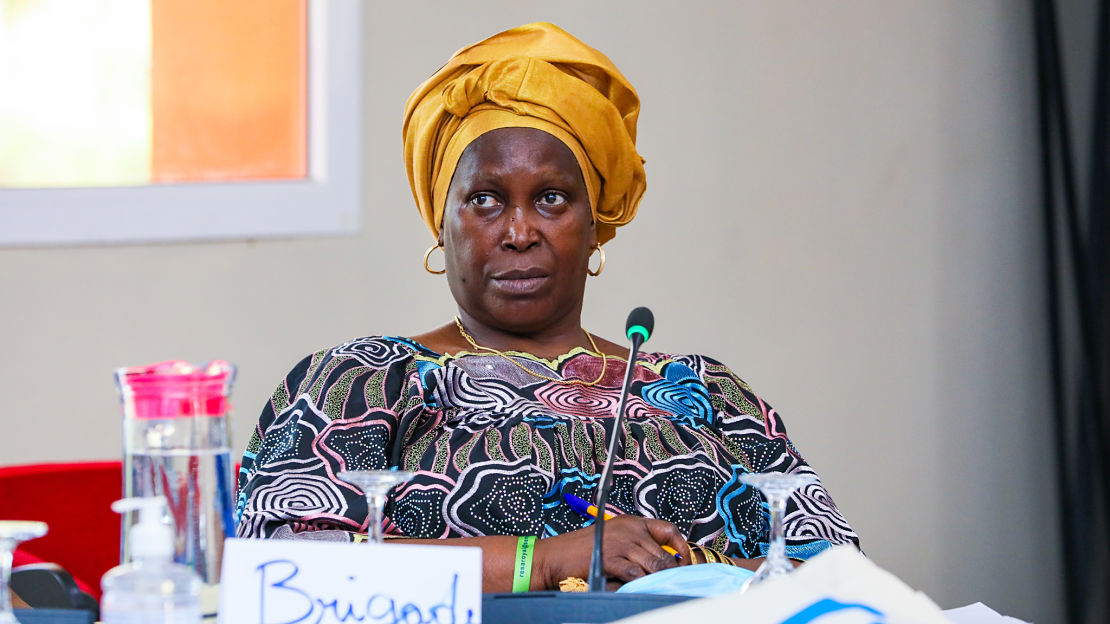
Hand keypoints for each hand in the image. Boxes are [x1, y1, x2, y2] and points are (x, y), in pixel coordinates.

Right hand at [534, 515, 688, 589]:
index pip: (668, 529)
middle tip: (673, 583)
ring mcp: (621, 543)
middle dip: (671, 571)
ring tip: (656, 588)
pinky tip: (638, 588)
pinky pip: (636, 574)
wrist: (554, 557)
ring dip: (658, 579)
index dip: (681, 547)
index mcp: (631, 522)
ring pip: (654, 565)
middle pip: (663, 552)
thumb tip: (664, 562)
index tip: (685, 561)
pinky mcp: (612, 558)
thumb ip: (637, 547)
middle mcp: (629, 530)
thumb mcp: (612, 540)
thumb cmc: (580, 551)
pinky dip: (641, 584)